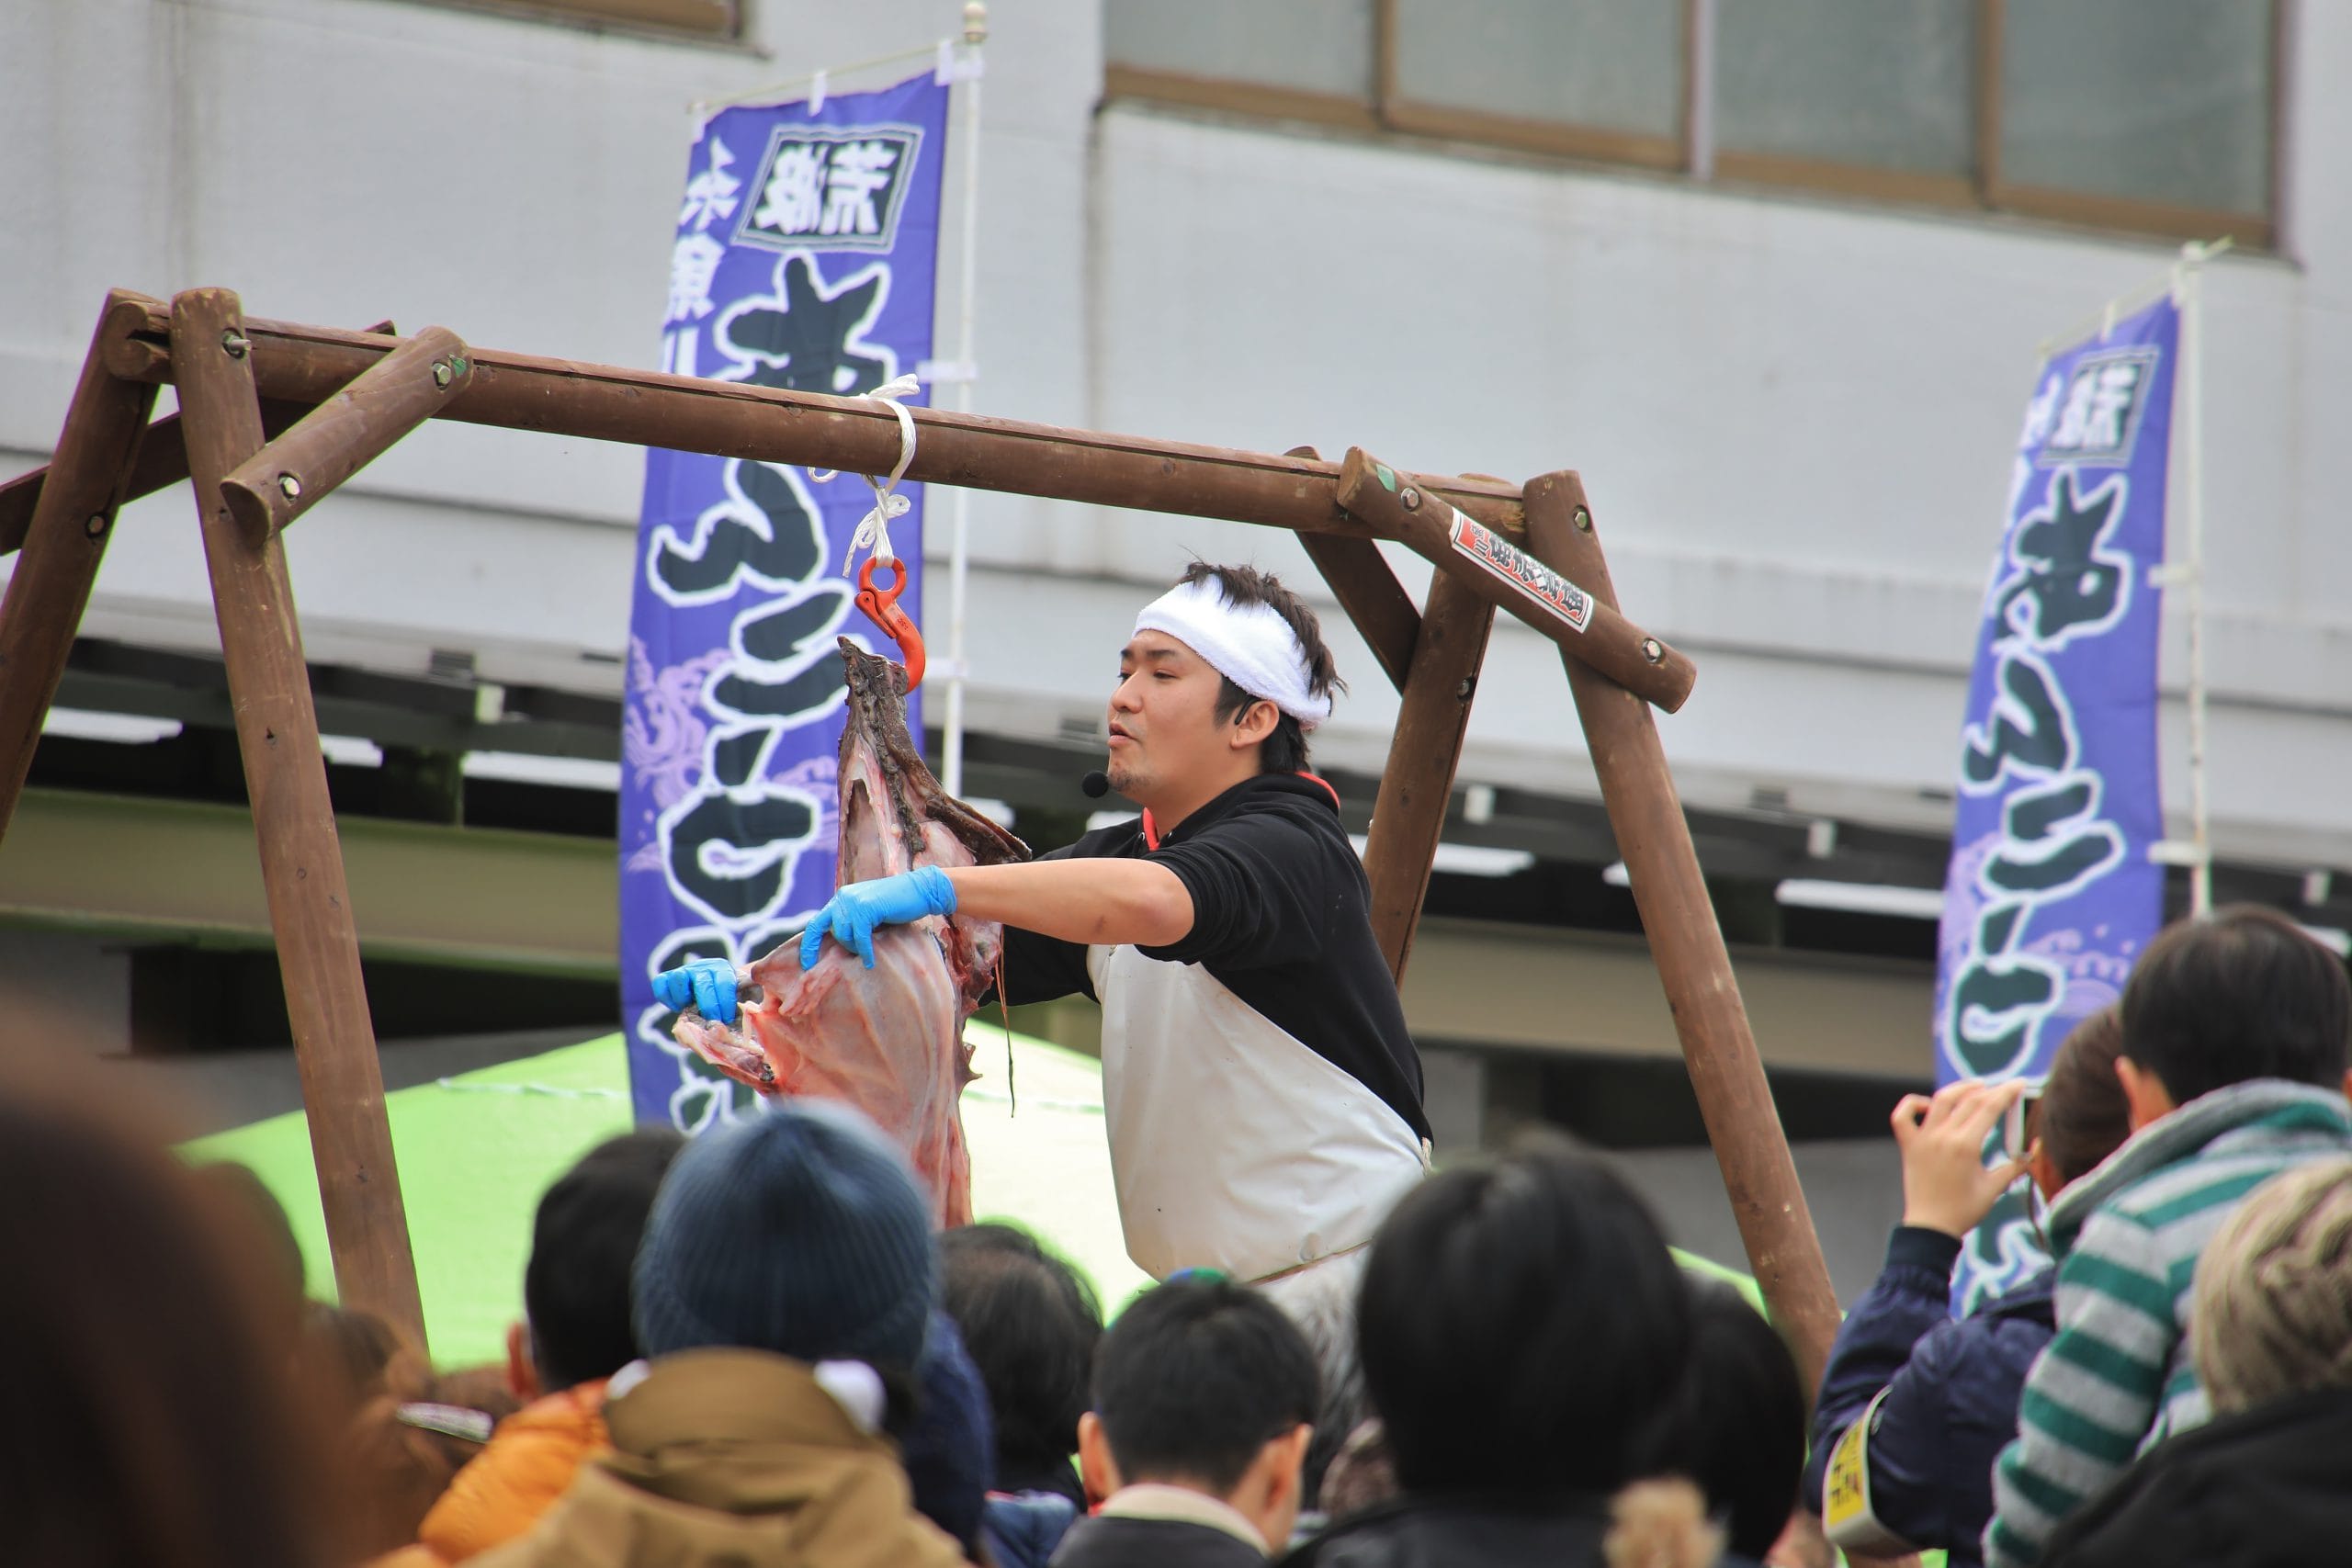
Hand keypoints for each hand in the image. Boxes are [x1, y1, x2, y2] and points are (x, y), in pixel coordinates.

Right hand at [652, 957, 741, 1025]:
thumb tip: (729, 1022)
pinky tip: (678, 1007)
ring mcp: (683, 970)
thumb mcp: (733, 999)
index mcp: (722, 969)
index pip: (724, 983)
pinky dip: (667, 998)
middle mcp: (702, 967)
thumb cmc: (724, 998)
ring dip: (684, 999)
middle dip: (709, 1007)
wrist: (711, 989)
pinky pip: (660, 984)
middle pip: (703, 984)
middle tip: (712, 1022)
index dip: (725, 1003)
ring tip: (690, 1009)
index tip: (727, 1019)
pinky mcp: (667, 977)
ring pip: (679, 979)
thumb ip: (733, 1007)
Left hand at [798, 866, 956, 968]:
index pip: (815, 923)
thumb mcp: (870, 914)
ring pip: (843, 935)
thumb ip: (854, 924)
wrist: (922, 891)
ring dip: (854, 948)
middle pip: (828, 931)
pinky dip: (865, 952)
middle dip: (835, 948)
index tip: (806, 964)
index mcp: (841, 898)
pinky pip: (859, 938)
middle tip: (839, 963)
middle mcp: (843, 897)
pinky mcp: (866, 908)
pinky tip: (870, 962)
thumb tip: (839, 949)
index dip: (808, 945)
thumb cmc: (899, 906)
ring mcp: (853, 901)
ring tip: (868, 954)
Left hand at [1891, 1079, 2028, 1238]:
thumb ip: (2015, 1166)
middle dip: (1989, 1090)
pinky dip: (1914, 1104)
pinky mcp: (1909, 1145)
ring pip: (1939, 1101)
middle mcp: (1942, 1136)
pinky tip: (1929, 1105)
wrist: (1932, 1227)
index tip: (2018, 1083)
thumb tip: (2034, 1151)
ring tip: (1976, 1087)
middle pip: (1968, 1101)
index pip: (1988, 1108)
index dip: (2006, 1092)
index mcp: (1965, 1146)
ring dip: (1959, 1090)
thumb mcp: (1994, 1187)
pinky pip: (1904, 1116)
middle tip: (2003, 1088)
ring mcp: (1923, 1139)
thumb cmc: (1964, 1210)